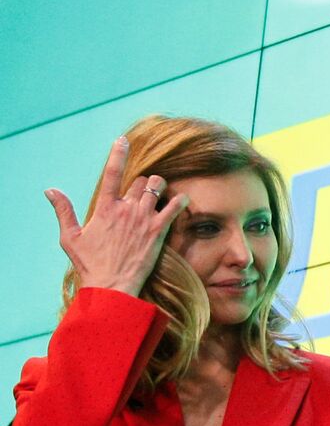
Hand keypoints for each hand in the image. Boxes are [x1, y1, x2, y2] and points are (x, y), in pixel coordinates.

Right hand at [45, 137, 188, 295]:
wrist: (112, 284)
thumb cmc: (90, 263)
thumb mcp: (70, 237)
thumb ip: (63, 211)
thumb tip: (51, 190)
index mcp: (105, 208)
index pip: (111, 173)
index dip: (118, 154)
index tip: (123, 140)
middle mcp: (126, 209)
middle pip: (140, 180)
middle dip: (141, 183)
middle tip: (140, 194)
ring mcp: (144, 218)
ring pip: (158, 187)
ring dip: (159, 187)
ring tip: (157, 195)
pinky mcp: (159, 231)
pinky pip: (175, 207)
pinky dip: (181, 200)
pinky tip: (183, 199)